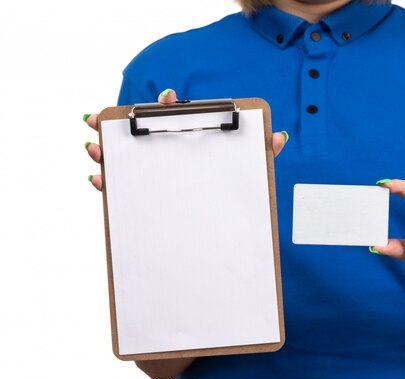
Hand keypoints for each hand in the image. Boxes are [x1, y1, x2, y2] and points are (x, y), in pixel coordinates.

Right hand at [84, 89, 288, 190]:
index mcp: (189, 142)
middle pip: (138, 134)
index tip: (166, 96)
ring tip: (93, 147)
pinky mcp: (145, 196)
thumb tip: (279, 136)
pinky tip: (98, 178)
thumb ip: (262, 153)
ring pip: (122, 158)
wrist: (226, 224)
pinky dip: (107, 181)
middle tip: (101, 118)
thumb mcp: (248, 169)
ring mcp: (154, 174)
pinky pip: (122, 188)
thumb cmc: (232, 186)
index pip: (175, 117)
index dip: (168, 105)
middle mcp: (167, 154)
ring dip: (104, 150)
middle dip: (117, 124)